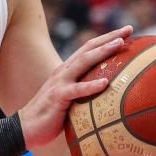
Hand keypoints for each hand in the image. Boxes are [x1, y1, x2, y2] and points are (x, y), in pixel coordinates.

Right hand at [18, 26, 132, 148]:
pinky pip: (76, 90)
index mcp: (68, 69)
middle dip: (110, 37)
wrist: (26, 127)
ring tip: (120, 44)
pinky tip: (105, 83)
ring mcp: (60, 82)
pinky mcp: (58, 97)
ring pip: (83, 62)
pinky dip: (91, 86)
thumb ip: (83, 91)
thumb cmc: (51, 115)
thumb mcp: (69, 98)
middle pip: (89, 48)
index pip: (89, 48)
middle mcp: (64, 71)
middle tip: (129, 29)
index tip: (126, 31)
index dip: (107, 38)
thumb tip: (107, 94)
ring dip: (103, 51)